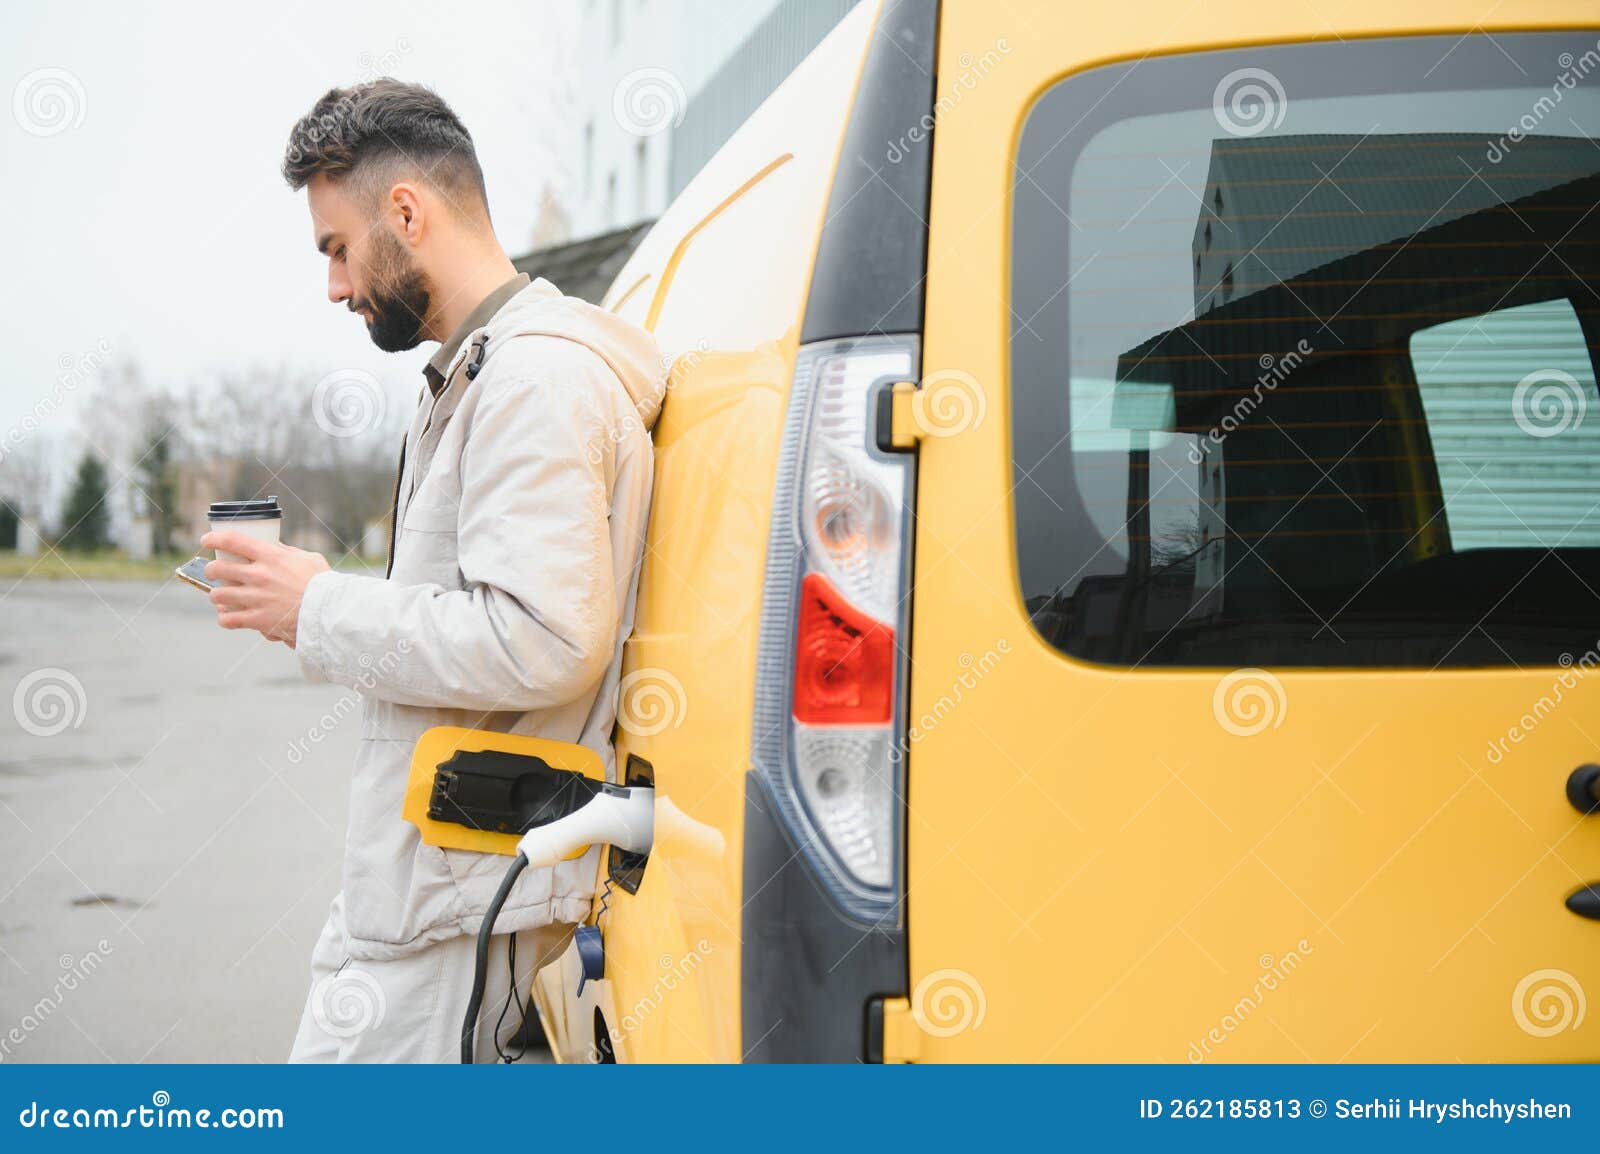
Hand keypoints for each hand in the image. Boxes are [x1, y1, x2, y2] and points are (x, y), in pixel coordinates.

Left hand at [200, 532, 330, 645]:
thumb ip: (288, 552)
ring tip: (220, 596)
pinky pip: (228, 620)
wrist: (329, 611)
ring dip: (216, 595)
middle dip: (211, 569)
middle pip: (218, 568)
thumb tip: (274, 546)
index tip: (206, 541)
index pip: (232, 541)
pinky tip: (227, 617)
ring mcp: (256, 598)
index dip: (213, 539)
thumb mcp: (308, 558)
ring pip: (218, 595)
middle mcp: (259, 575)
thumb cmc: (323, 584)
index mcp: (270, 556)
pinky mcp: (258, 619)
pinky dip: (225, 618)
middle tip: (214, 572)